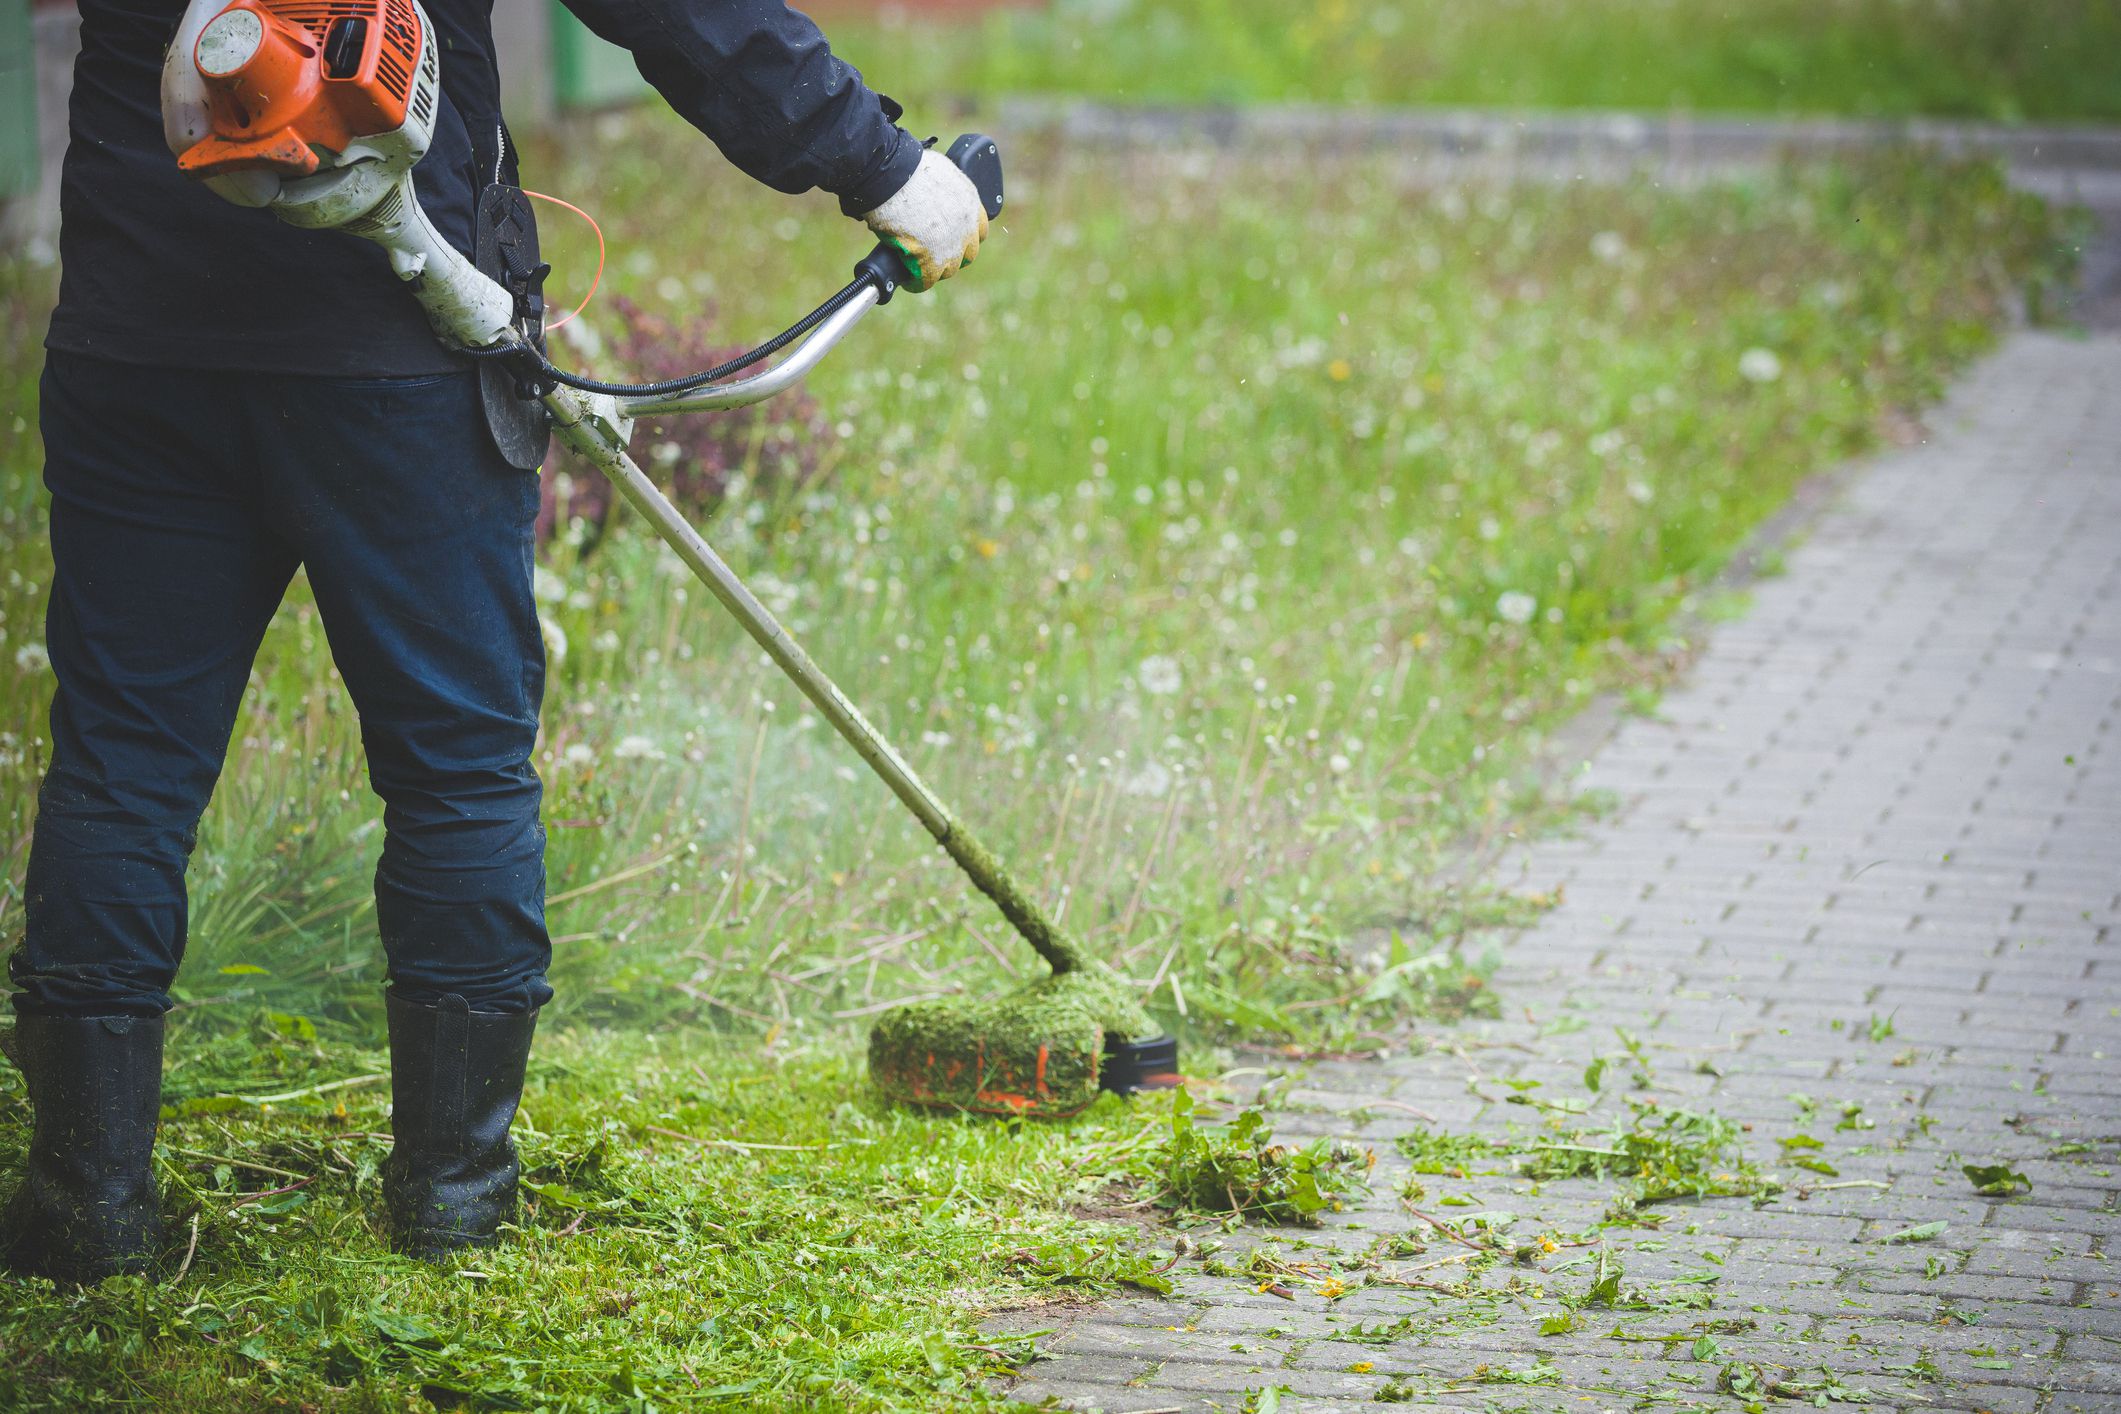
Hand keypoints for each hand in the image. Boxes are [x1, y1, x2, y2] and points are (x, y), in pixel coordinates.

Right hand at [861, 148, 988, 291]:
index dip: (965, 237)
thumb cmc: (906, 168)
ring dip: (934, 270)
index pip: (979, 230)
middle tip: (933, 254)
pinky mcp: (932, 261)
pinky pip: (926, 280)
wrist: (892, 178)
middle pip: (967, 254)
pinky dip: (916, 282)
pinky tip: (907, 279)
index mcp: (970, 202)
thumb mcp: (938, 173)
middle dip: (952, 255)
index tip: (952, 238)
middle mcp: (966, 226)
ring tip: (917, 267)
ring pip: (948, 270)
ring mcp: (951, 246)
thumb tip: (930, 195)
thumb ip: (942, 190)